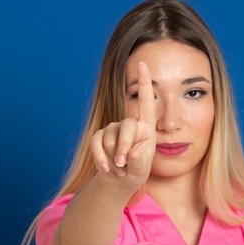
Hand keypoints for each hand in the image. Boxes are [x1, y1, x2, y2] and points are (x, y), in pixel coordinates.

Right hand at [90, 61, 155, 190]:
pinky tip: (107, 169)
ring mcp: (112, 129)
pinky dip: (101, 158)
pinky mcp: (99, 137)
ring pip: (109, 138)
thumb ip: (139, 163)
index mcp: (146, 127)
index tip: (143, 63)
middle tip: (123, 165)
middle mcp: (129, 124)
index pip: (146, 102)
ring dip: (113, 157)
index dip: (144, 82)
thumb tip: (133, 154)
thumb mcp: (141, 170)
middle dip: (124, 147)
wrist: (119, 181)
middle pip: (126, 126)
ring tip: (120, 169)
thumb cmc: (136, 172)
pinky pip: (96, 144)